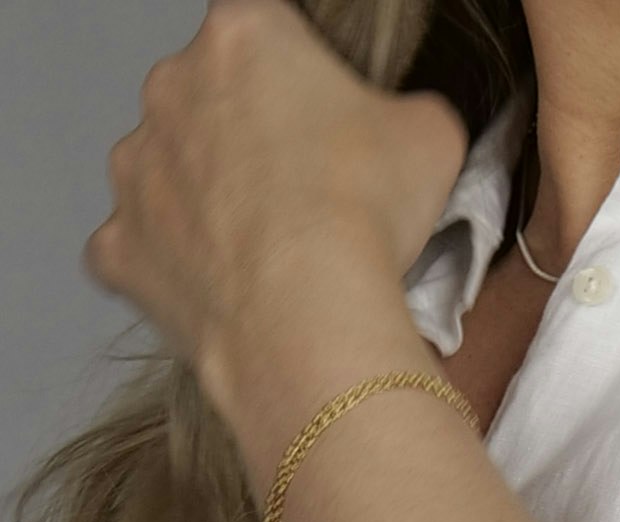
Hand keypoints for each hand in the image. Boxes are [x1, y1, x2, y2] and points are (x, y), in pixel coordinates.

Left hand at [82, 0, 468, 390]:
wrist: (308, 319)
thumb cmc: (363, 213)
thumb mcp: (432, 137)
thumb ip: (409, 115)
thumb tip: (405, 133)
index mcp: (243, 34)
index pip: (267, 33)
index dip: (302, 83)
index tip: (328, 130)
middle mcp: (171, 85)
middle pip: (207, 99)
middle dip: (245, 138)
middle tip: (302, 197)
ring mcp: (136, 167)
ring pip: (168, 172)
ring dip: (204, 200)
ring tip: (263, 252)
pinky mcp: (119, 246)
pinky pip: (140, 249)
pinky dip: (172, 267)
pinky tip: (218, 292)